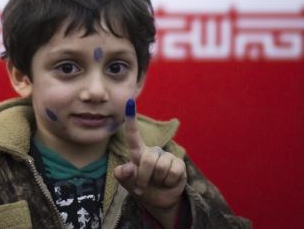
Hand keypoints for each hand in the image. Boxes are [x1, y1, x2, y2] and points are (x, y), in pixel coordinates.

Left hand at [113, 98, 187, 226]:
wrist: (160, 201)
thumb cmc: (142, 188)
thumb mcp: (128, 184)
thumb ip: (123, 176)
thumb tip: (127, 168)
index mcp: (138, 153)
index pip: (133, 135)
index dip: (131, 119)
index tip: (129, 101)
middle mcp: (152, 151)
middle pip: (148, 159)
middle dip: (144, 177)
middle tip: (143, 187)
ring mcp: (166, 157)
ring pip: (160, 167)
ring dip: (157, 180)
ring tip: (157, 182)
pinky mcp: (179, 165)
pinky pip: (172, 172)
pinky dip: (168, 182)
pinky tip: (168, 182)